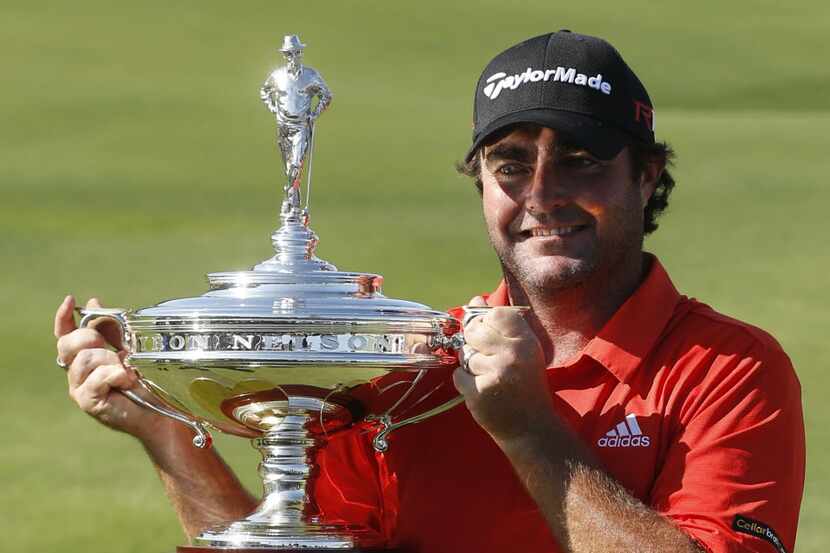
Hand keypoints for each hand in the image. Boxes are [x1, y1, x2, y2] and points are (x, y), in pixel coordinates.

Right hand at [54, 295, 171, 439]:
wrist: (158, 412)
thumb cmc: (144, 383)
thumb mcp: (129, 348)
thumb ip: (112, 329)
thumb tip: (94, 303)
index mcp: (84, 358)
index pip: (64, 335)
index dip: (63, 317)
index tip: (71, 300)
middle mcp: (77, 373)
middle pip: (68, 343)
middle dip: (91, 338)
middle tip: (114, 350)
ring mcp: (79, 388)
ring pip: (85, 358)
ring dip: (111, 360)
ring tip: (127, 372)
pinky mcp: (87, 401)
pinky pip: (97, 377)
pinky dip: (116, 375)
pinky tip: (128, 380)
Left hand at [453, 296, 554, 443]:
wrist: (531, 429)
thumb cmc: (526, 386)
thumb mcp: (524, 352)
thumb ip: (502, 326)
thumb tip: (475, 300)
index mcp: (527, 342)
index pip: (496, 313)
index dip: (487, 322)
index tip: (492, 336)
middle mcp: (513, 354)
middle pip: (474, 330)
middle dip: (475, 343)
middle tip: (489, 360)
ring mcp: (495, 372)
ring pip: (465, 354)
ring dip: (471, 366)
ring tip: (490, 378)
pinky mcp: (479, 391)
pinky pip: (458, 375)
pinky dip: (465, 383)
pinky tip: (483, 390)